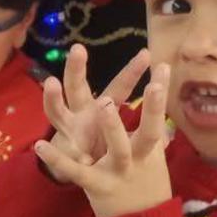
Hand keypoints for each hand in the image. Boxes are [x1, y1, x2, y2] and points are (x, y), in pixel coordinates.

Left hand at [35, 64, 172, 216]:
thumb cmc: (144, 182)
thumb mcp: (153, 158)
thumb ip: (156, 134)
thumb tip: (164, 110)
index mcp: (147, 148)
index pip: (157, 119)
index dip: (161, 96)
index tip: (165, 67)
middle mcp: (134, 159)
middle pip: (142, 133)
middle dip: (147, 109)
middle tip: (148, 85)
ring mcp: (115, 171)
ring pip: (116, 148)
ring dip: (113, 128)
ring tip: (107, 105)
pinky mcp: (93, 183)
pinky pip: (73, 170)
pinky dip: (56, 158)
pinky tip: (39, 144)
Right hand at [39, 45, 151, 174]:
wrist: (81, 168)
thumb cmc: (107, 144)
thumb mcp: (126, 132)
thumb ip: (147, 123)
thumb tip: (172, 112)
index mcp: (103, 106)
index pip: (118, 86)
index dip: (131, 72)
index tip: (147, 54)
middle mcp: (82, 112)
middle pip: (77, 87)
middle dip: (77, 68)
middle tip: (78, 48)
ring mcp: (69, 130)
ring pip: (56, 111)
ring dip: (52, 97)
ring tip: (51, 82)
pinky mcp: (63, 152)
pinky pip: (55, 151)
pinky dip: (53, 153)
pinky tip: (44, 148)